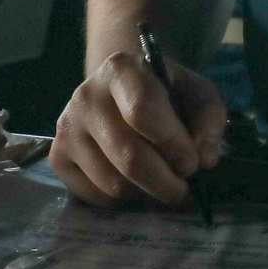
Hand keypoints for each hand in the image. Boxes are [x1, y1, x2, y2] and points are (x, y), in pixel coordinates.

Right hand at [49, 51, 226, 207]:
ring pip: (113, 183)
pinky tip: (136, 182)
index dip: (174, 145)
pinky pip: (95, 196)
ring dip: (146, 193)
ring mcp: (67, 128)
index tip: (194, 162)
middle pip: (129, 156)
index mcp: (121, 69)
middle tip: (184, 187)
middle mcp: (86, 96)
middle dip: (165, 181)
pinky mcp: (57, 157)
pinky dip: (123, 200)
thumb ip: (210, 118)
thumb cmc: (165, 91)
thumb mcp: (196, 91)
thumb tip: (206, 157)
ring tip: (161, 180)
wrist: (121, 89)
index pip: (143, 113)